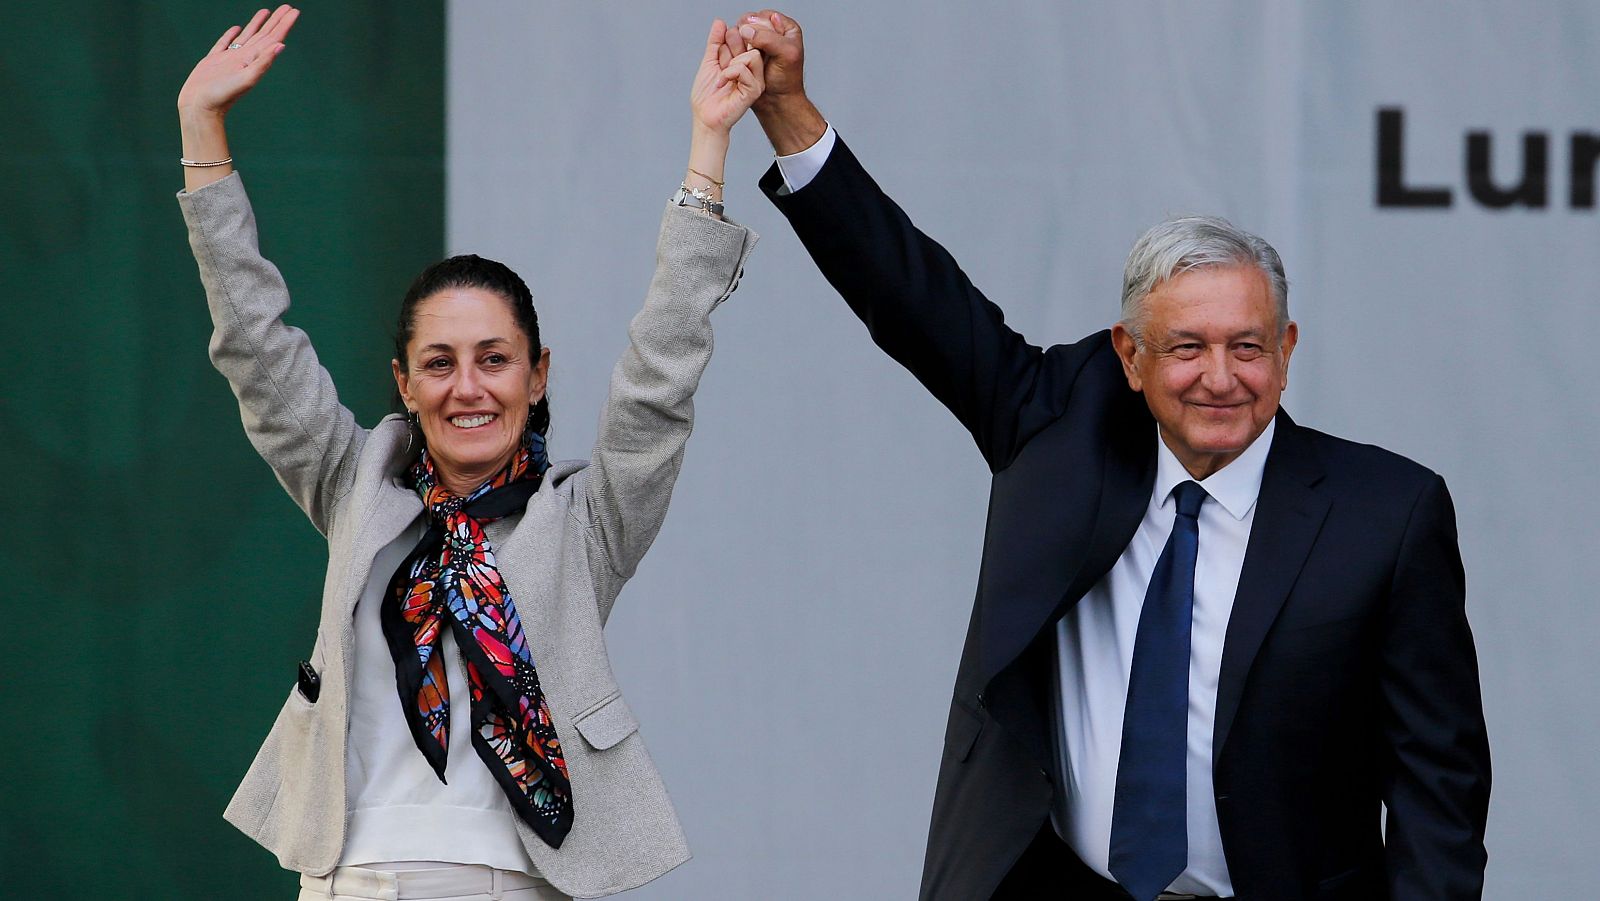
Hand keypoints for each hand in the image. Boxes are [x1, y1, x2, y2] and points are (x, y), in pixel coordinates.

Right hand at [177, 5, 299, 117]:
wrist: (199, 108)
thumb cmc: (221, 97)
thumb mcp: (245, 79)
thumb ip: (263, 63)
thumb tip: (281, 46)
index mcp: (253, 60)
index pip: (273, 38)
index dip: (284, 25)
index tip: (294, 11)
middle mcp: (245, 58)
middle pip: (264, 35)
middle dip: (276, 21)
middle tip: (288, 7)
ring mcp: (230, 59)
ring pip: (247, 36)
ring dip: (258, 24)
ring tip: (266, 12)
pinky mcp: (214, 61)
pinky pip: (225, 43)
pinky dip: (232, 34)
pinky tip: (236, 28)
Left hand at [691, 19, 764, 135]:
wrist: (705, 117)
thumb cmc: (706, 96)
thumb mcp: (709, 62)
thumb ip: (715, 43)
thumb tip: (720, 22)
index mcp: (744, 62)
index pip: (744, 37)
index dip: (729, 38)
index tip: (719, 55)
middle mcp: (752, 70)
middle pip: (752, 42)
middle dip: (731, 48)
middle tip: (720, 63)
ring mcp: (755, 80)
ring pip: (753, 54)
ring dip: (732, 63)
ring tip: (722, 76)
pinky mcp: (754, 90)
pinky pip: (745, 70)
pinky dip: (729, 73)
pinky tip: (722, 83)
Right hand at [726, 10, 803, 112]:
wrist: (776, 100)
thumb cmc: (786, 80)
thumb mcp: (785, 54)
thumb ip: (768, 38)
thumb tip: (746, 30)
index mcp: (786, 28)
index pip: (765, 16)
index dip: (758, 28)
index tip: (759, 43)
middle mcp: (771, 32)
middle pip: (749, 22)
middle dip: (746, 36)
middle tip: (751, 51)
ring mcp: (757, 43)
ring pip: (738, 32)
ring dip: (738, 45)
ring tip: (745, 58)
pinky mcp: (745, 53)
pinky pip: (732, 45)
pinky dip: (732, 52)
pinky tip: (738, 61)